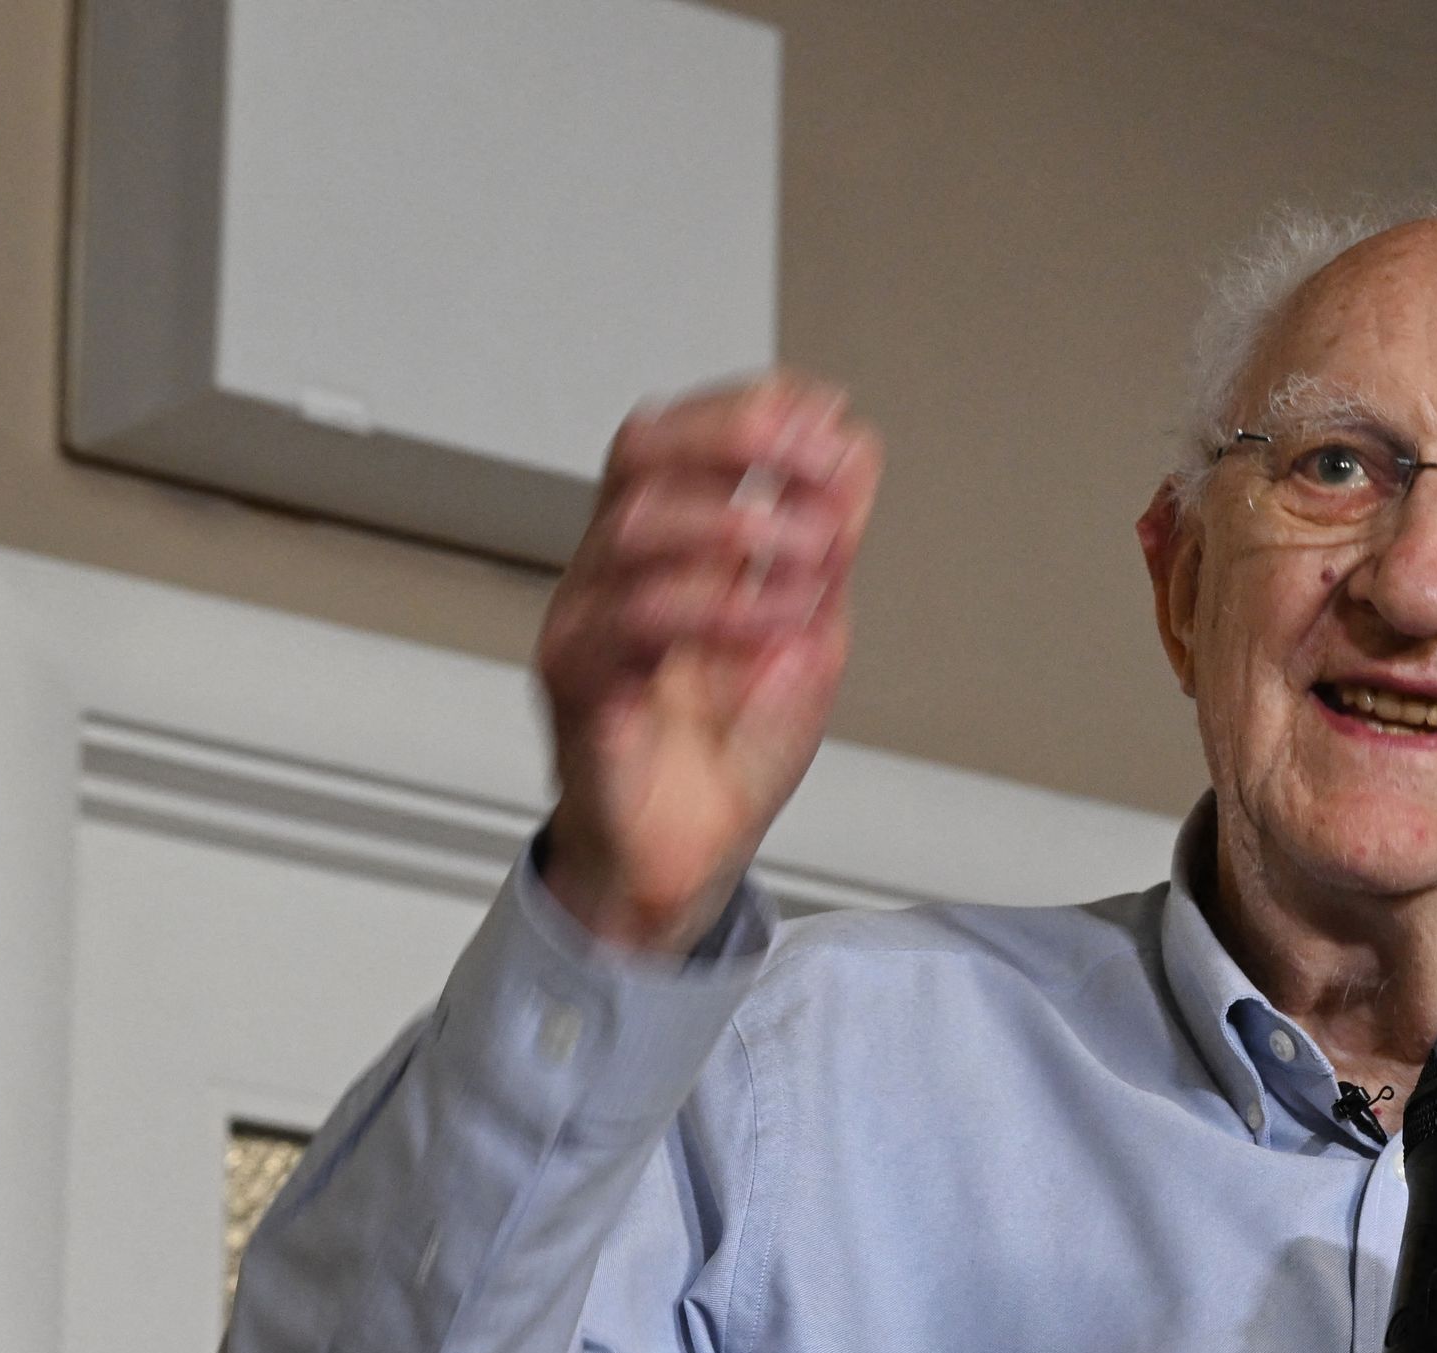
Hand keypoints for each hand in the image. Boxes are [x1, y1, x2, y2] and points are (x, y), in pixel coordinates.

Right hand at [534, 372, 882, 949]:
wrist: (687, 859)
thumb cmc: (726, 750)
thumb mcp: (808, 629)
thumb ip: (826, 545)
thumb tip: (854, 450)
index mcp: (663, 547)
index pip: (680, 436)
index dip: (749, 409)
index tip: (828, 419)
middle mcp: (615, 571)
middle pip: (641, 453)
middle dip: (733, 437)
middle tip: (812, 463)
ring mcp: (590, 622)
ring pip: (635, 529)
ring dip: (738, 528)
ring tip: (812, 557)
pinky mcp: (582, 686)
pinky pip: (629, 626)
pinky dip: (715, 612)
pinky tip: (771, 626)